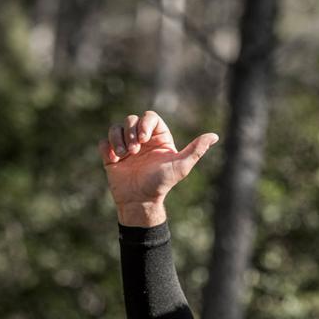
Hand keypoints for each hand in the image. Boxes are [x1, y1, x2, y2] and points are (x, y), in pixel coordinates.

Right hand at [98, 110, 218, 226]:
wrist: (141, 201)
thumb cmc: (162, 184)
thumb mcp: (181, 166)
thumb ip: (196, 150)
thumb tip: (214, 136)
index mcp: (159, 138)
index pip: (150, 117)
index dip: (144, 123)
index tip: (143, 140)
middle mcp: (142, 140)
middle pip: (131, 119)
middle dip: (131, 132)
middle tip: (134, 151)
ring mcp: (126, 147)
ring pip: (116, 128)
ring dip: (117, 139)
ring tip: (123, 155)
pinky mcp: (112, 156)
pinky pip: (104, 142)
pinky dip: (107, 148)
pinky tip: (114, 160)